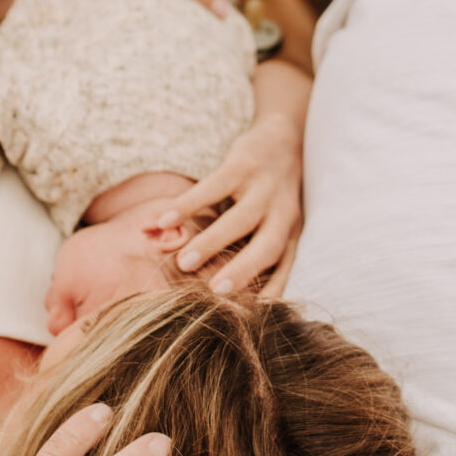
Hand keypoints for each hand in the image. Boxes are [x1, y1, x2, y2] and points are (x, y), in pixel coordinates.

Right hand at [151, 114, 304, 295]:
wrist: (282, 138)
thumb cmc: (269, 197)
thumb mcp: (271, 225)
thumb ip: (251, 253)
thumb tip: (220, 294)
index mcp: (291, 233)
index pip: (284, 268)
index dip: (271, 292)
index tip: (250, 317)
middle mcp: (284, 213)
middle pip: (267, 248)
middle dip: (241, 271)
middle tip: (214, 292)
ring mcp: (264, 187)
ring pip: (239, 219)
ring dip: (211, 241)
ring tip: (182, 261)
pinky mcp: (242, 164)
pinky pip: (212, 187)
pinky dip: (187, 205)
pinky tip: (164, 220)